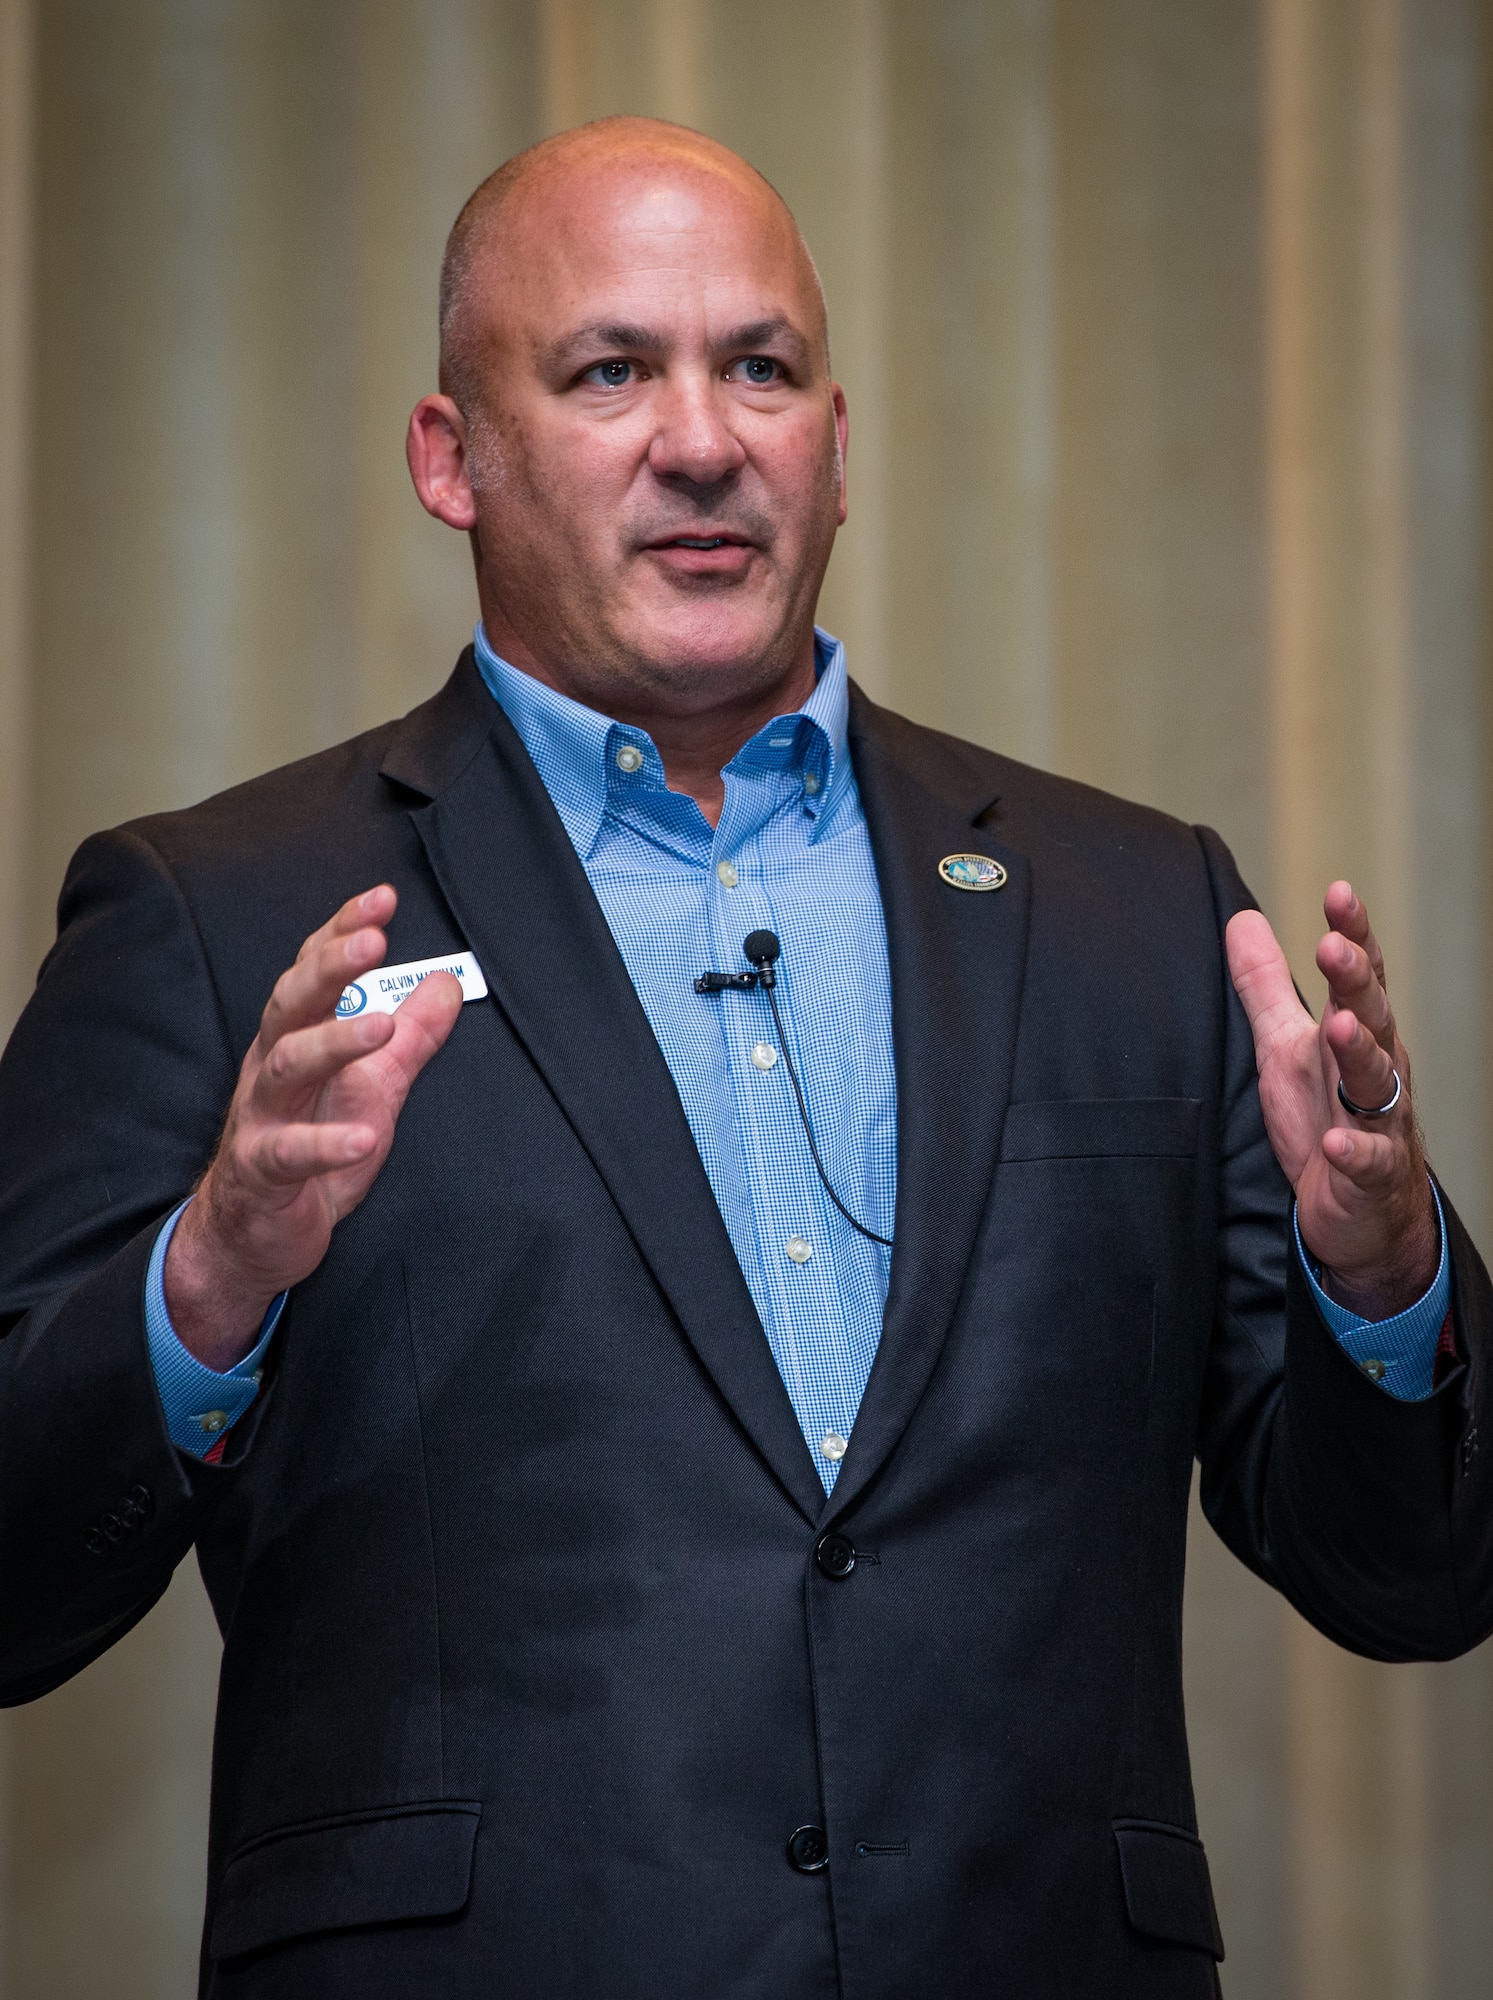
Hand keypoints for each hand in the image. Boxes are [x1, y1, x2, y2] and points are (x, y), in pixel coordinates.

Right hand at [165, 885, 462, 1367]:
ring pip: (286, 1066)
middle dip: (329, 968)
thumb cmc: (312, 1152)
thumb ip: (411, 1037)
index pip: (314, 973)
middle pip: (292, 1004)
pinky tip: (364, 1137)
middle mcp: (271, 1068)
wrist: (254, 1235)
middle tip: (372, 941)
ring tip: (382, 1025)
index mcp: (295, 1039)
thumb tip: (449, 983)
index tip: (381, 899)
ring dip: (333, 1042)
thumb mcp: (374, 1088)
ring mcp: (260, 1118)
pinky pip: (290, 1153)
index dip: (342, 933)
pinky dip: (326, 1143)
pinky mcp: (262, 1172)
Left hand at [1225, 881, 1437, 1319]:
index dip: (1353, 934)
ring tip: (1339, 1025)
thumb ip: (1264, 988)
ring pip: (1378, 1082)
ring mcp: (1379, 1124)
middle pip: (1374, 1017)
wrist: (1364, 1215)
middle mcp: (1377, 1071)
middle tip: (1335, 946)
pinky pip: (1366, 1162)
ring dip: (1359, 1052)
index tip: (1339, 892)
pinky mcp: (1370, 1177)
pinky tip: (1334, 1145)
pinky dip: (1352, 1152)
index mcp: (1356, 1034)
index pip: (1360, 976)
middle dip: (1357, 981)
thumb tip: (1241, 920)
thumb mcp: (1286, 1047)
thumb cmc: (1325, 1118)